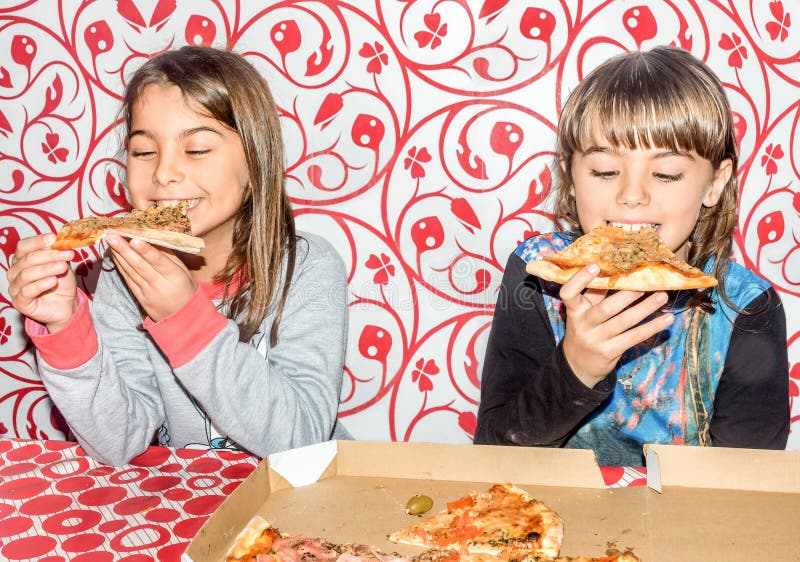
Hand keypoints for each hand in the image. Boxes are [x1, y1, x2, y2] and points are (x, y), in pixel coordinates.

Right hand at [6, 234, 77, 332]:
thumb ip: (58, 252)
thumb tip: (59, 239)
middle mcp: (15, 272)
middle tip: (68, 255)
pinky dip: (40, 285)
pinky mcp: (20, 302)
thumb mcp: (62, 263)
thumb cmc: (61, 282)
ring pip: (26, 275)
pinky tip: (53, 281)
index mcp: (22, 259)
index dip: (38, 241)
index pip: (23, 246)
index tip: (54, 238)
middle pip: (27, 259)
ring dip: (47, 269)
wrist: (66, 304)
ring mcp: (15, 287)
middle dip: (50, 255)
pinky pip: (26, 292)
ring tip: (63, 267)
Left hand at [106, 235, 196, 321]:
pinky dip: (121, 266)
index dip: (146, 251)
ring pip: (131, 271)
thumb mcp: (183, 271)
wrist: (182, 316)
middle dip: (124, 249)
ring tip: (109, 240)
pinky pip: (128, 279)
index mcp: (175, 276)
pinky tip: (115, 255)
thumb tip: (152, 237)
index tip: (134, 240)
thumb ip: (168, 255)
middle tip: (111, 235)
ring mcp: (147, 292)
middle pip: (140, 265)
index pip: (159, 261)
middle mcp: (160, 284)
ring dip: (119, 255)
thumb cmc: (185, 288)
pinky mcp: (139, 297)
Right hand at [559, 264, 674, 387]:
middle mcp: (583, 325)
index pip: (568, 293)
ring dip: (645, 308)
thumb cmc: (585, 330)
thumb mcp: (582, 313)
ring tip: (662, 296)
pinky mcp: (610, 351)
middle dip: (627, 295)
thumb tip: (618, 270)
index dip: (580, 279)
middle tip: (646, 283)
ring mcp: (597, 339)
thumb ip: (595, 295)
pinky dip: (652, 327)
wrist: (578, 365)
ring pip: (624, 321)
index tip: (596, 265)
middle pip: (606, 308)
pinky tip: (667, 319)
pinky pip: (634, 337)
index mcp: (574, 310)